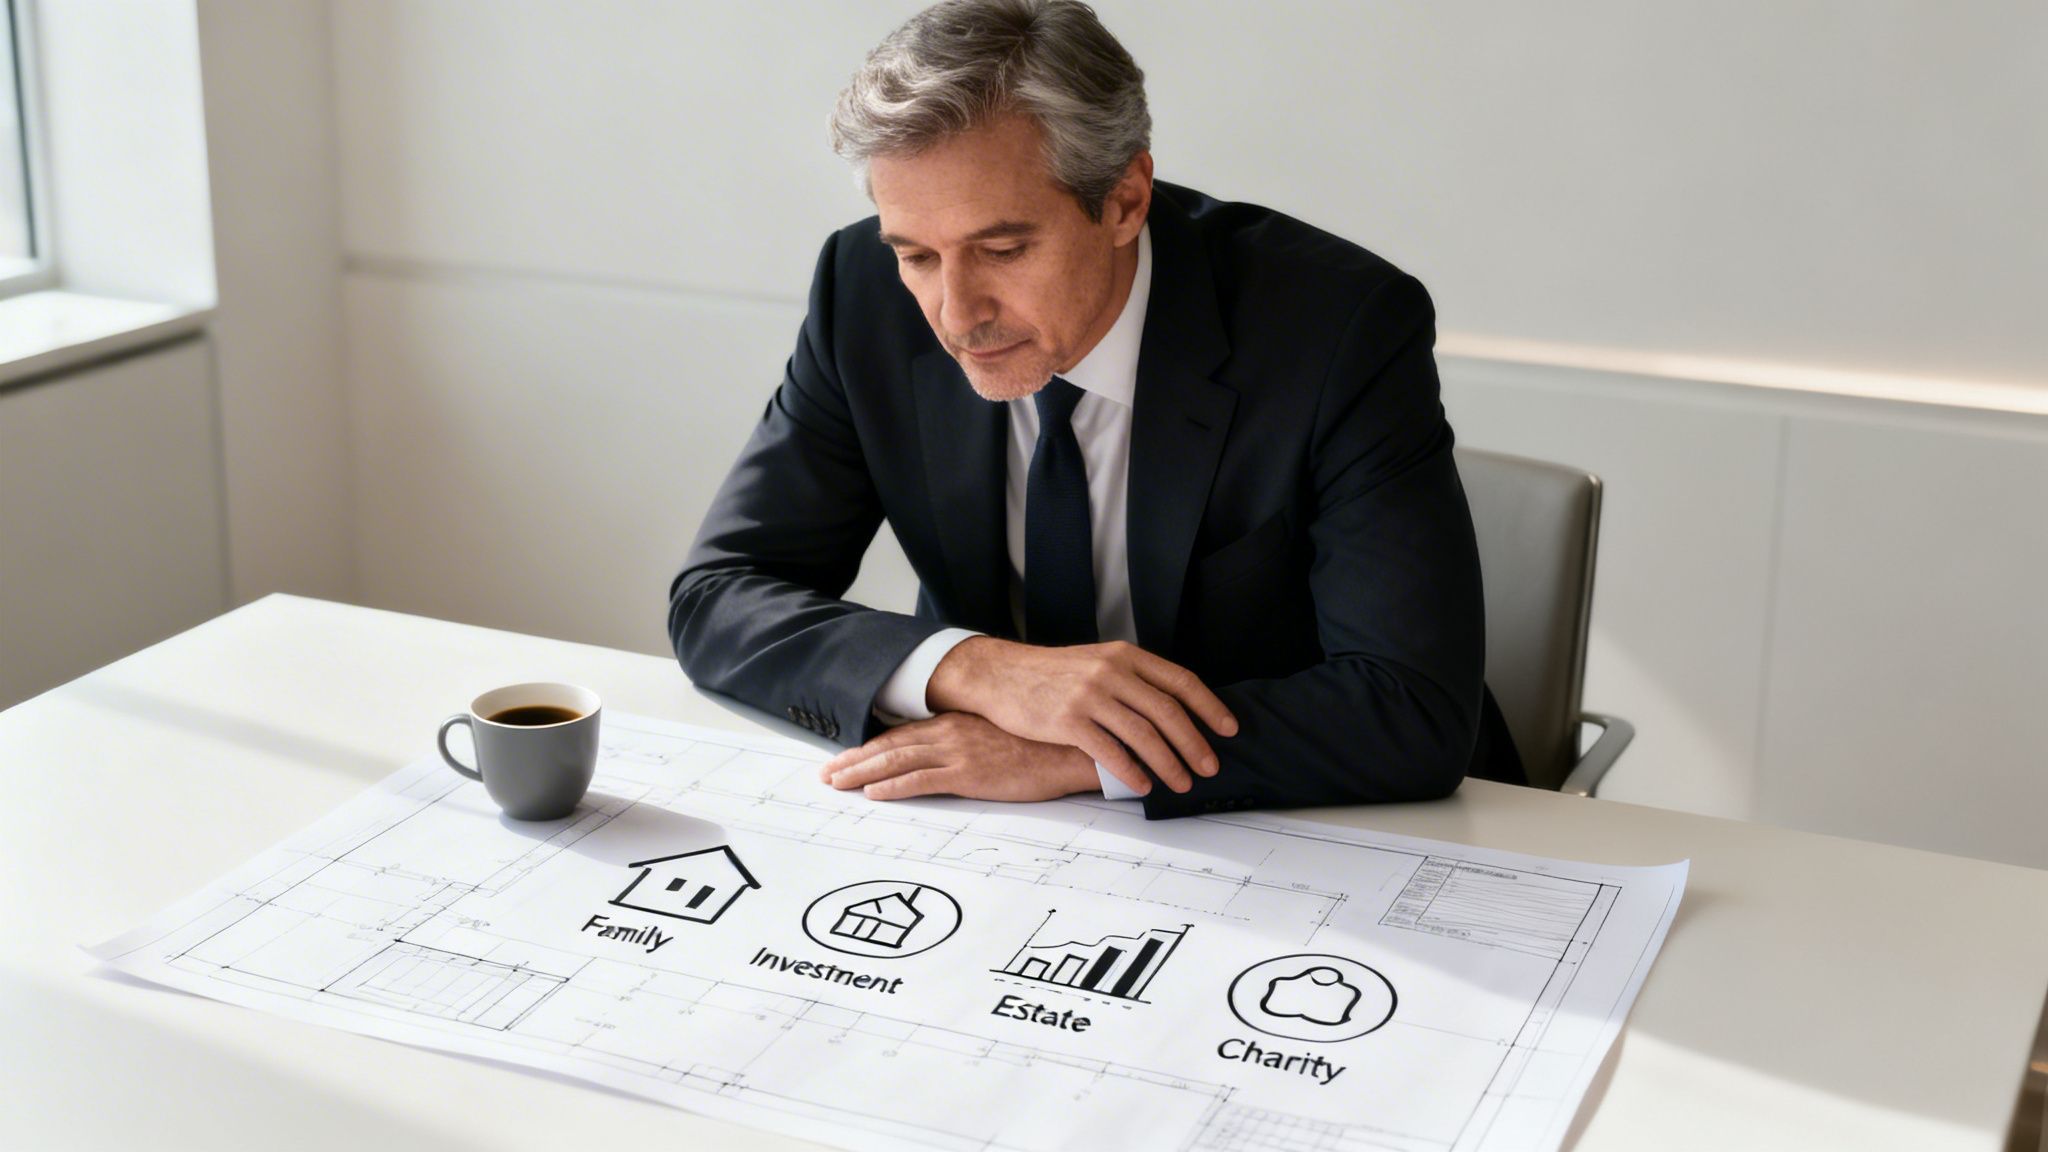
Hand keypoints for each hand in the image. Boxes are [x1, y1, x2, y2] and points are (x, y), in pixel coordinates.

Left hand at [818, 712, 1100, 802]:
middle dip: (854, 759)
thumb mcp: (1000, 733)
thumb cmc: (1042, 744)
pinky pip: (920, 780)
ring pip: (896, 760)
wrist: (1072, 748)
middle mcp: (950, 732)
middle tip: (826, 773)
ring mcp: (957, 751)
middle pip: (890, 745)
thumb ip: (973, 739)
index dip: (870, 747)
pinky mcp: (968, 773)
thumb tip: (956, 753)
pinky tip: (873, 794)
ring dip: (861, 773)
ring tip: (835, 784)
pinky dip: (892, 787)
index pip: (902, 734)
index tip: (846, 757)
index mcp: (956, 722)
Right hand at [924, 637, 1237, 796]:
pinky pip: (1109, 751)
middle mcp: (1112, 672)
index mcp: (1125, 656)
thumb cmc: (1051, 674)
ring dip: (1169, 763)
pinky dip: (1131, 771)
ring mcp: (1090, 695)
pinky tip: (1142, 785)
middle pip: (1167, 712)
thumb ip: (1132, 680)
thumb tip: (1172, 711)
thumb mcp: (1097, 662)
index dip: (1209, 707)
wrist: (1000, 675)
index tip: (1228, 730)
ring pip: (1143, 734)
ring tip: (1182, 783)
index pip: (1180, 680)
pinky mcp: (1068, 720)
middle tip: (1209, 767)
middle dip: (1195, 744)